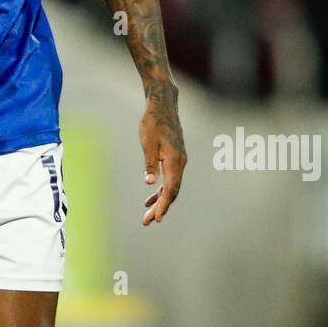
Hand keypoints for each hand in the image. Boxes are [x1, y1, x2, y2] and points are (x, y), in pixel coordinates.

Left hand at [139, 84, 185, 224]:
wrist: (163, 104)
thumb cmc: (153, 122)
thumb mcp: (148, 142)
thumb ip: (150, 163)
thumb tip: (150, 183)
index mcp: (175, 160)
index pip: (171, 189)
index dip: (163, 205)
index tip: (156, 218)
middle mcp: (180, 162)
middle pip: (172, 191)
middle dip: (160, 207)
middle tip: (147, 222)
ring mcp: (179, 160)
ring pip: (172, 186)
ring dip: (161, 200)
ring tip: (148, 214)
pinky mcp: (174, 157)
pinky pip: (170, 178)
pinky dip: (162, 189)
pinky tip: (151, 195)